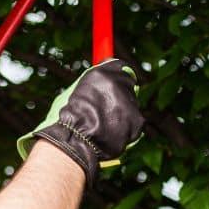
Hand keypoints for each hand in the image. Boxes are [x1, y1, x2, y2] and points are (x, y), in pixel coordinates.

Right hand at [16, 59, 143, 184]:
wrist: (75, 140)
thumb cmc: (71, 119)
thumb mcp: (77, 92)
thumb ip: (95, 83)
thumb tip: (108, 77)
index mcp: (100, 74)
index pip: (120, 68)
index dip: (118, 77)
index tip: (117, 84)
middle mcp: (117, 83)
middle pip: (128, 87)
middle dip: (120, 97)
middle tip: (107, 111)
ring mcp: (129, 101)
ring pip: (131, 106)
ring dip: (122, 114)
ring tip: (104, 125)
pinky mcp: (137, 119)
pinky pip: (135, 123)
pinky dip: (126, 130)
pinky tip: (112, 134)